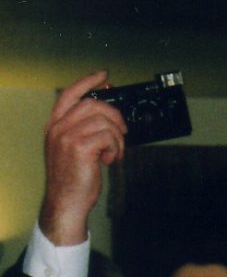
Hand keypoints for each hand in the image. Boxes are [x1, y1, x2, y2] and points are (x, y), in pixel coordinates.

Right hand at [39, 71, 124, 243]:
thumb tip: (108, 116)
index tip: (104, 76)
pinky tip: (109, 160)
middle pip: (93, 104)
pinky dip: (116, 149)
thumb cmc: (73, 177)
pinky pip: (109, 137)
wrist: (66, 201)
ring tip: (113, 153)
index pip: (70, 94)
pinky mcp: (80, 147)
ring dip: (117, 138)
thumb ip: (83, 130)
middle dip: (115, 116)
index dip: (87, 82)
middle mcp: (58, 128)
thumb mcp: (72, 148)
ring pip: (104, 121)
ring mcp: (67, 136)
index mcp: (54, 125)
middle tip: (122, 132)